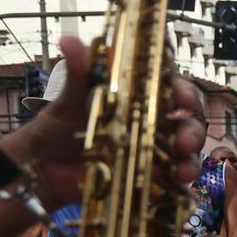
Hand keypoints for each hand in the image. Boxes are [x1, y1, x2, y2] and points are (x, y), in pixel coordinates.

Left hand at [13, 36, 205, 210]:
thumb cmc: (59, 125)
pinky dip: (183, 192)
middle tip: (185, 141)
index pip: (174, 87)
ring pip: (187, 155)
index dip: (185, 92)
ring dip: (192, 162)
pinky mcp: (150, 180)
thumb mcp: (68, 97)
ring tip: (183, 173)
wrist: (42, 166)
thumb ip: (78, 71)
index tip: (183, 99)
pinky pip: (174, 186)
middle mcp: (155, 123)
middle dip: (193, 130)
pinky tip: (184, 196)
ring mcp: (155, 153)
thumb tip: (70, 40)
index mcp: (142, 96)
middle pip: (189, 121)